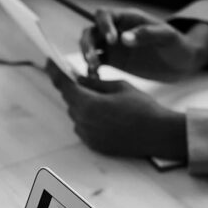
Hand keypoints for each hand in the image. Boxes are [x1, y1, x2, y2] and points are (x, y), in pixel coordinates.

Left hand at [46, 61, 186, 159]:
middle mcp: (83, 122)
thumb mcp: (119, 86)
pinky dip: (89, 119)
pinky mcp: (94, 145)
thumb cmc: (142, 107)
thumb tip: (78, 79)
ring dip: (83, 105)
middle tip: (86, 81)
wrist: (158, 134)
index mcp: (88, 104)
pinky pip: (83, 128)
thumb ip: (94, 82)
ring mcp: (88, 136)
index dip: (54, 72)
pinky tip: (108, 116)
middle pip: (70, 100)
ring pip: (76, 114)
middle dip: (75, 89)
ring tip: (105, 102)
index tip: (49, 62)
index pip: (64, 85)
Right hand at [80, 9, 207, 81]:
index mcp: (128, 18)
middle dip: (87, 44)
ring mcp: (113, 46)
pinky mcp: (113, 61)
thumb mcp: (167, 37)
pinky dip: (92, 69)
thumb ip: (147, 34)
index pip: (105, 15)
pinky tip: (96, 78)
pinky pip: (96, 63)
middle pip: (91, 31)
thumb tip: (123, 39)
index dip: (103, 25)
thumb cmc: (177, 44)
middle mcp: (116, 30)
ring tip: (93, 69)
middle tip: (93, 59)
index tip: (112, 41)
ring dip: (87, 56)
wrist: (181, 63)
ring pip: (90, 46)